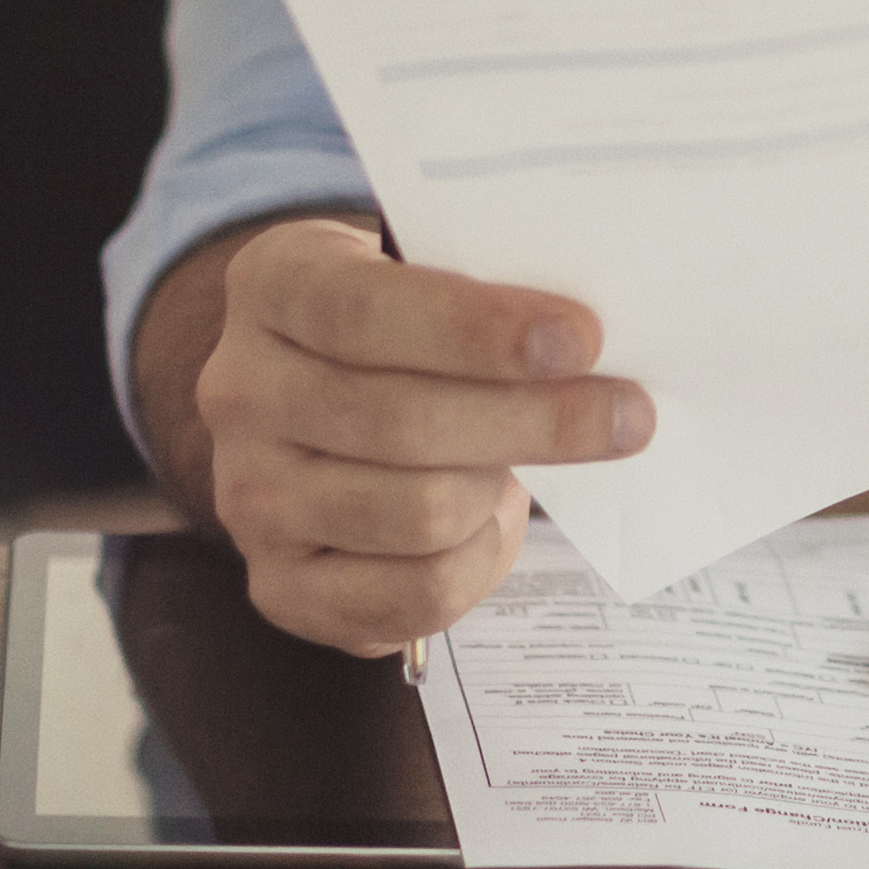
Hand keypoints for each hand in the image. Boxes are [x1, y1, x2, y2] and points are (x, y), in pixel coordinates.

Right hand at [181, 217, 651, 655]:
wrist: (324, 406)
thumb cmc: (404, 332)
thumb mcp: (425, 274)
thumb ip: (485, 287)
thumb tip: (591, 343)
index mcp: (272, 286)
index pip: (362, 311)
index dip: (477, 331)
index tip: (581, 339)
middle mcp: (241, 391)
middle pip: (401, 421)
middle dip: (536, 421)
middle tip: (628, 414)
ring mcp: (249, 496)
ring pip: (417, 511)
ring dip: (501, 488)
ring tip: (530, 464)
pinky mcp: (279, 586)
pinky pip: (413, 594)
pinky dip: (478, 561)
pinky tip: (489, 522)